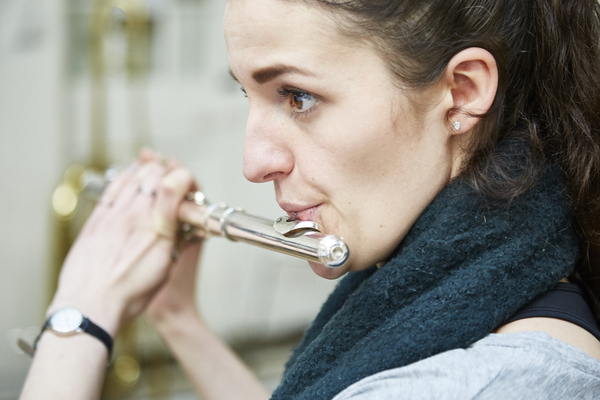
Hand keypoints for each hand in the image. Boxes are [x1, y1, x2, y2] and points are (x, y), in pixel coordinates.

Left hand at [48, 151, 194, 336]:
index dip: (185, 177)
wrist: (90, 304)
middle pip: (154, 173)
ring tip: (154, 180)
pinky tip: (131, 181)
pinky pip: (114, 185)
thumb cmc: (129, 294)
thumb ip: (178, 242)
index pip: (174, 184)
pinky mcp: (97, 217)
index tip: (188, 184)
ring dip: (148, 173)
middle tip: (173, 183)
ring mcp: (115, 214)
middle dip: (168, 173)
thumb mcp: (166, 270)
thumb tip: (189, 227)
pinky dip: (126, 178)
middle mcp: (137, 217)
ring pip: (134, 175)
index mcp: (159, 231)